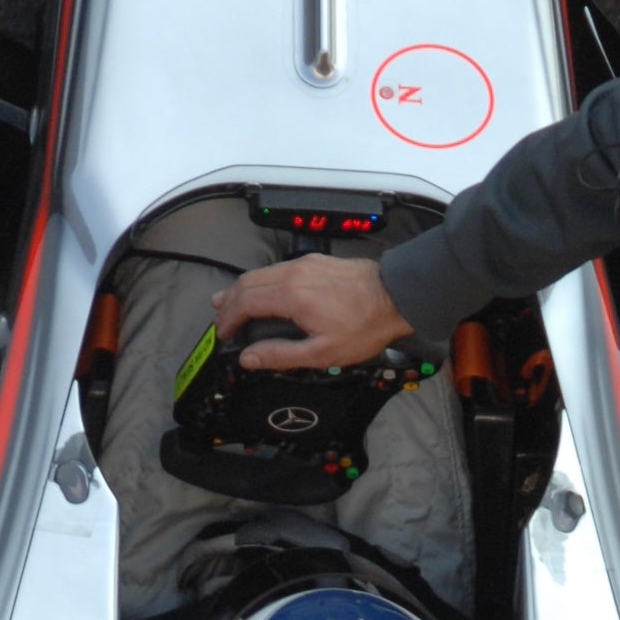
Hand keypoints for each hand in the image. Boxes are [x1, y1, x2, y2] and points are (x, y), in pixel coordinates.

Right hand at [216, 257, 412, 372]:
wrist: (398, 296)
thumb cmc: (364, 327)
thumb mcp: (322, 353)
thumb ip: (281, 355)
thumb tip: (248, 359)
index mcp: (291, 295)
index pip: (245, 302)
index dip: (229, 319)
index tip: (223, 334)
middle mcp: (294, 273)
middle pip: (247, 282)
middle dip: (229, 302)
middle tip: (221, 321)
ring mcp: (305, 263)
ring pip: (261, 273)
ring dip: (243, 289)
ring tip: (229, 303)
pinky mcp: (316, 261)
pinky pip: (279, 269)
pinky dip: (262, 281)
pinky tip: (263, 292)